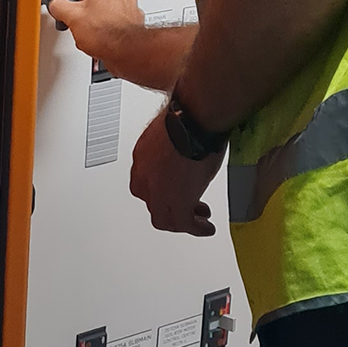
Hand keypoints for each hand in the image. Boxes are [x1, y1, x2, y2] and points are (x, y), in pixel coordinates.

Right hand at [45, 0, 143, 69]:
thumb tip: (56, 4)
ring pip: (105, 6)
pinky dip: (106, 25)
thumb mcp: (72, 17)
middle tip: (74, 15)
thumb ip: (59, 6)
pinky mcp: (133, 21)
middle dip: (82, 4)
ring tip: (86, 28)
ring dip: (94, 15)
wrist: (127, 51)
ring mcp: (129, 6)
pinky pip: (115, 18)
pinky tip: (98, 36)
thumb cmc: (107, 33)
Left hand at [129, 108, 218, 236]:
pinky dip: (195, 229)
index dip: (161, 191)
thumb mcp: (174, 132)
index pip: (146, 183)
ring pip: (165, 218)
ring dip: (182, 222)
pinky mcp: (176, 203)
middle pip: (153, 203)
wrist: (194, 121)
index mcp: (142, 156)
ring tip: (198, 221)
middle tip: (187, 208)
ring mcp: (157, 192)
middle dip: (171, 207)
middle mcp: (144, 176)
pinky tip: (205, 228)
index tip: (174, 190)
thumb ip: (174, 145)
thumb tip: (185, 145)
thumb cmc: (187, 118)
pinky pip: (184, 224)